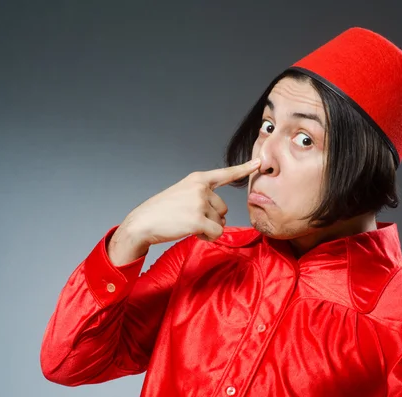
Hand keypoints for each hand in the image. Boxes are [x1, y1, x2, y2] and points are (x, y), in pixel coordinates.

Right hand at [120, 158, 260, 245]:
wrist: (142, 223)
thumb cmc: (162, 211)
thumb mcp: (182, 194)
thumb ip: (202, 197)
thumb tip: (222, 217)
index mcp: (197, 180)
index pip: (225, 174)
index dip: (244, 169)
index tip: (259, 162)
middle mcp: (200, 189)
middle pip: (223, 208)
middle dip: (211, 218)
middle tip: (190, 218)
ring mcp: (199, 203)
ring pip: (220, 222)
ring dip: (208, 228)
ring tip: (187, 224)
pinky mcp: (198, 220)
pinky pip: (216, 232)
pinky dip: (208, 237)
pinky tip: (194, 233)